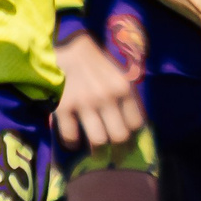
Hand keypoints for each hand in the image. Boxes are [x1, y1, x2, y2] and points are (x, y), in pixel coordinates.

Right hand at [53, 29, 146, 149]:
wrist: (67, 47)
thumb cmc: (96, 61)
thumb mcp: (119, 74)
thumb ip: (126, 96)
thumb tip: (132, 126)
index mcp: (124, 88)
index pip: (137, 124)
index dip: (132, 135)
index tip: (126, 139)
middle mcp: (107, 97)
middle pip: (120, 137)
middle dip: (118, 149)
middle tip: (113, 153)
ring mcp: (85, 103)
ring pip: (98, 141)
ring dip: (97, 151)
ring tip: (96, 152)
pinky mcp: (64, 107)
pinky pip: (71, 137)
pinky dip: (72, 143)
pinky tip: (73, 141)